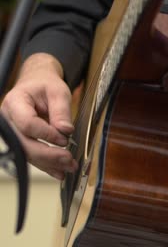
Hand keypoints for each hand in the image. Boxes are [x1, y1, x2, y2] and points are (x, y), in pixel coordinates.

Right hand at [0, 53, 77, 179]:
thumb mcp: (58, 91)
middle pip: (24, 143)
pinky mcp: (21, 141)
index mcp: (15, 102)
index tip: (65, 138)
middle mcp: (8, 120)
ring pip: (27, 154)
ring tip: (69, 167)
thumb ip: (61, 111)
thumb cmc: (46, 85)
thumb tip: (65, 131)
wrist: (37, 83)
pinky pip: (32, 156)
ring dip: (49, 164)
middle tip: (69, 159)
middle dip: (48, 155)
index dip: (46, 134)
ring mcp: (12, 132)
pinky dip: (47, 165)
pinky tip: (59, 172)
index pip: (28, 124)